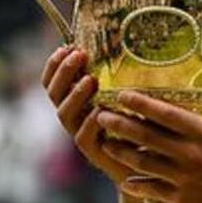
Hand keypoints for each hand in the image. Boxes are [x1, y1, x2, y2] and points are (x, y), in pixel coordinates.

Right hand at [41, 46, 133, 186]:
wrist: (148, 161)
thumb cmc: (139, 119)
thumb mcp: (127, 92)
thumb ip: (118, 74)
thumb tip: (123, 41)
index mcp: (75, 100)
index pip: (53, 81)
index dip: (54, 64)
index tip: (66, 46)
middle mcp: (74, 116)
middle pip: (54, 93)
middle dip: (63, 72)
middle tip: (78, 55)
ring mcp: (80, 133)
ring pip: (65, 114)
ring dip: (75, 95)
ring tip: (90, 79)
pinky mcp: (93, 152)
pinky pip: (83, 138)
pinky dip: (89, 123)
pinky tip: (99, 111)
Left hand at [97, 87, 201, 202]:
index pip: (167, 114)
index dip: (142, 104)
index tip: (123, 95)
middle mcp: (189, 153)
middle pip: (147, 136)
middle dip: (121, 125)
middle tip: (101, 115)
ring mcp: (183, 177)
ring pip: (144, 163)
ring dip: (122, 152)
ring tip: (105, 144)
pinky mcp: (183, 198)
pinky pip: (154, 190)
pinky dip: (137, 185)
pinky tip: (125, 181)